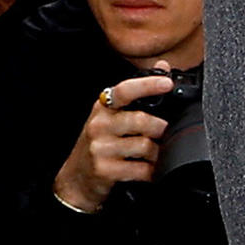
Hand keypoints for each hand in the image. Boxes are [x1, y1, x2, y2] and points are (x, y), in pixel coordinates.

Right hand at [53, 76, 172, 211]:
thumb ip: (136, 94)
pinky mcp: (105, 169)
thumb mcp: (111, 116)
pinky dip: (152, 171)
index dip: (147, 85)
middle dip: (162, 128)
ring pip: (145, 145)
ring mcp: (100, 147)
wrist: (77, 178)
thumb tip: (163, 66)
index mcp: (103, 106)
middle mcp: (99, 124)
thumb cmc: (99, 144)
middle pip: (141, 120)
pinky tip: (151, 170)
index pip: (125, 90)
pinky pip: (141, 169)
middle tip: (167, 133)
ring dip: (159, 152)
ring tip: (158, 154)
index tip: (166, 83)